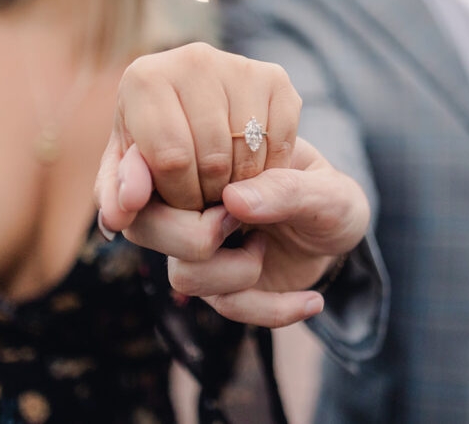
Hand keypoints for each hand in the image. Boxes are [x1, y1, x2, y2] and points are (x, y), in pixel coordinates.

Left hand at [98, 42, 301, 212]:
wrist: (197, 123)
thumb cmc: (155, 152)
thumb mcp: (127, 176)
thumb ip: (117, 198)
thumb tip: (119, 216)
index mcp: (143, 78)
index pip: (171, 158)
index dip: (178, 196)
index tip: (178, 203)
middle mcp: (192, 58)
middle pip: (212, 158)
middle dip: (209, 196)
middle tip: (203, 200)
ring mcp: (238, 64)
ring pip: (248, 153)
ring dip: (240, 188)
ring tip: (222, 187)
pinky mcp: (276, 77)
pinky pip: (279, 142)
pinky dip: (269, 171)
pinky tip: (250, 172)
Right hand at [99, 138, 369, 327]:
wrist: (341, 236)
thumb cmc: (329, 196)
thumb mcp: (327, 189)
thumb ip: (288, 189)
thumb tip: (234, 199)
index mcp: (207, 159)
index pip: (148, 163)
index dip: (128, 178)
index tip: (133, 196)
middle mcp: (193, 204)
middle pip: (146, 227)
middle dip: (192, 235)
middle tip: (239, 220)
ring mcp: (203, 249)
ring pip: (182, 273)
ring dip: (237, 272)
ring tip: (268, 248)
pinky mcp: (224, 288)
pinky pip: (228, 307)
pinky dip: (273, 309)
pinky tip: (311, 302)